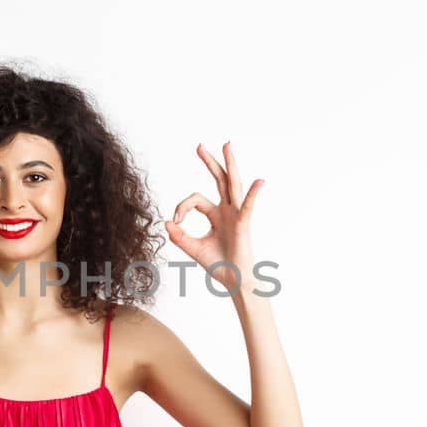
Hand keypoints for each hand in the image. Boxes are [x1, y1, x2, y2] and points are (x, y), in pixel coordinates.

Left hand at [164, 141, 264, 292]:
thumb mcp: (193, 249)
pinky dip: (253, 194)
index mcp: (215, 214)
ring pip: (233, 185)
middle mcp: (227, 210)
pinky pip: (248, 207)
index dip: (182, 206)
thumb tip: (167, 222)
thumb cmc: (218, 264)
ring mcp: (236, 215)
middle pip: (219, 180)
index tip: (176, 221)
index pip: (196, 199)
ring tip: (227, 146)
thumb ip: (179, 236)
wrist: (233, 281)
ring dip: (230, 165)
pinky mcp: (243, 224)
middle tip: (199, 146)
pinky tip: (259, 181)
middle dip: (210, 163)